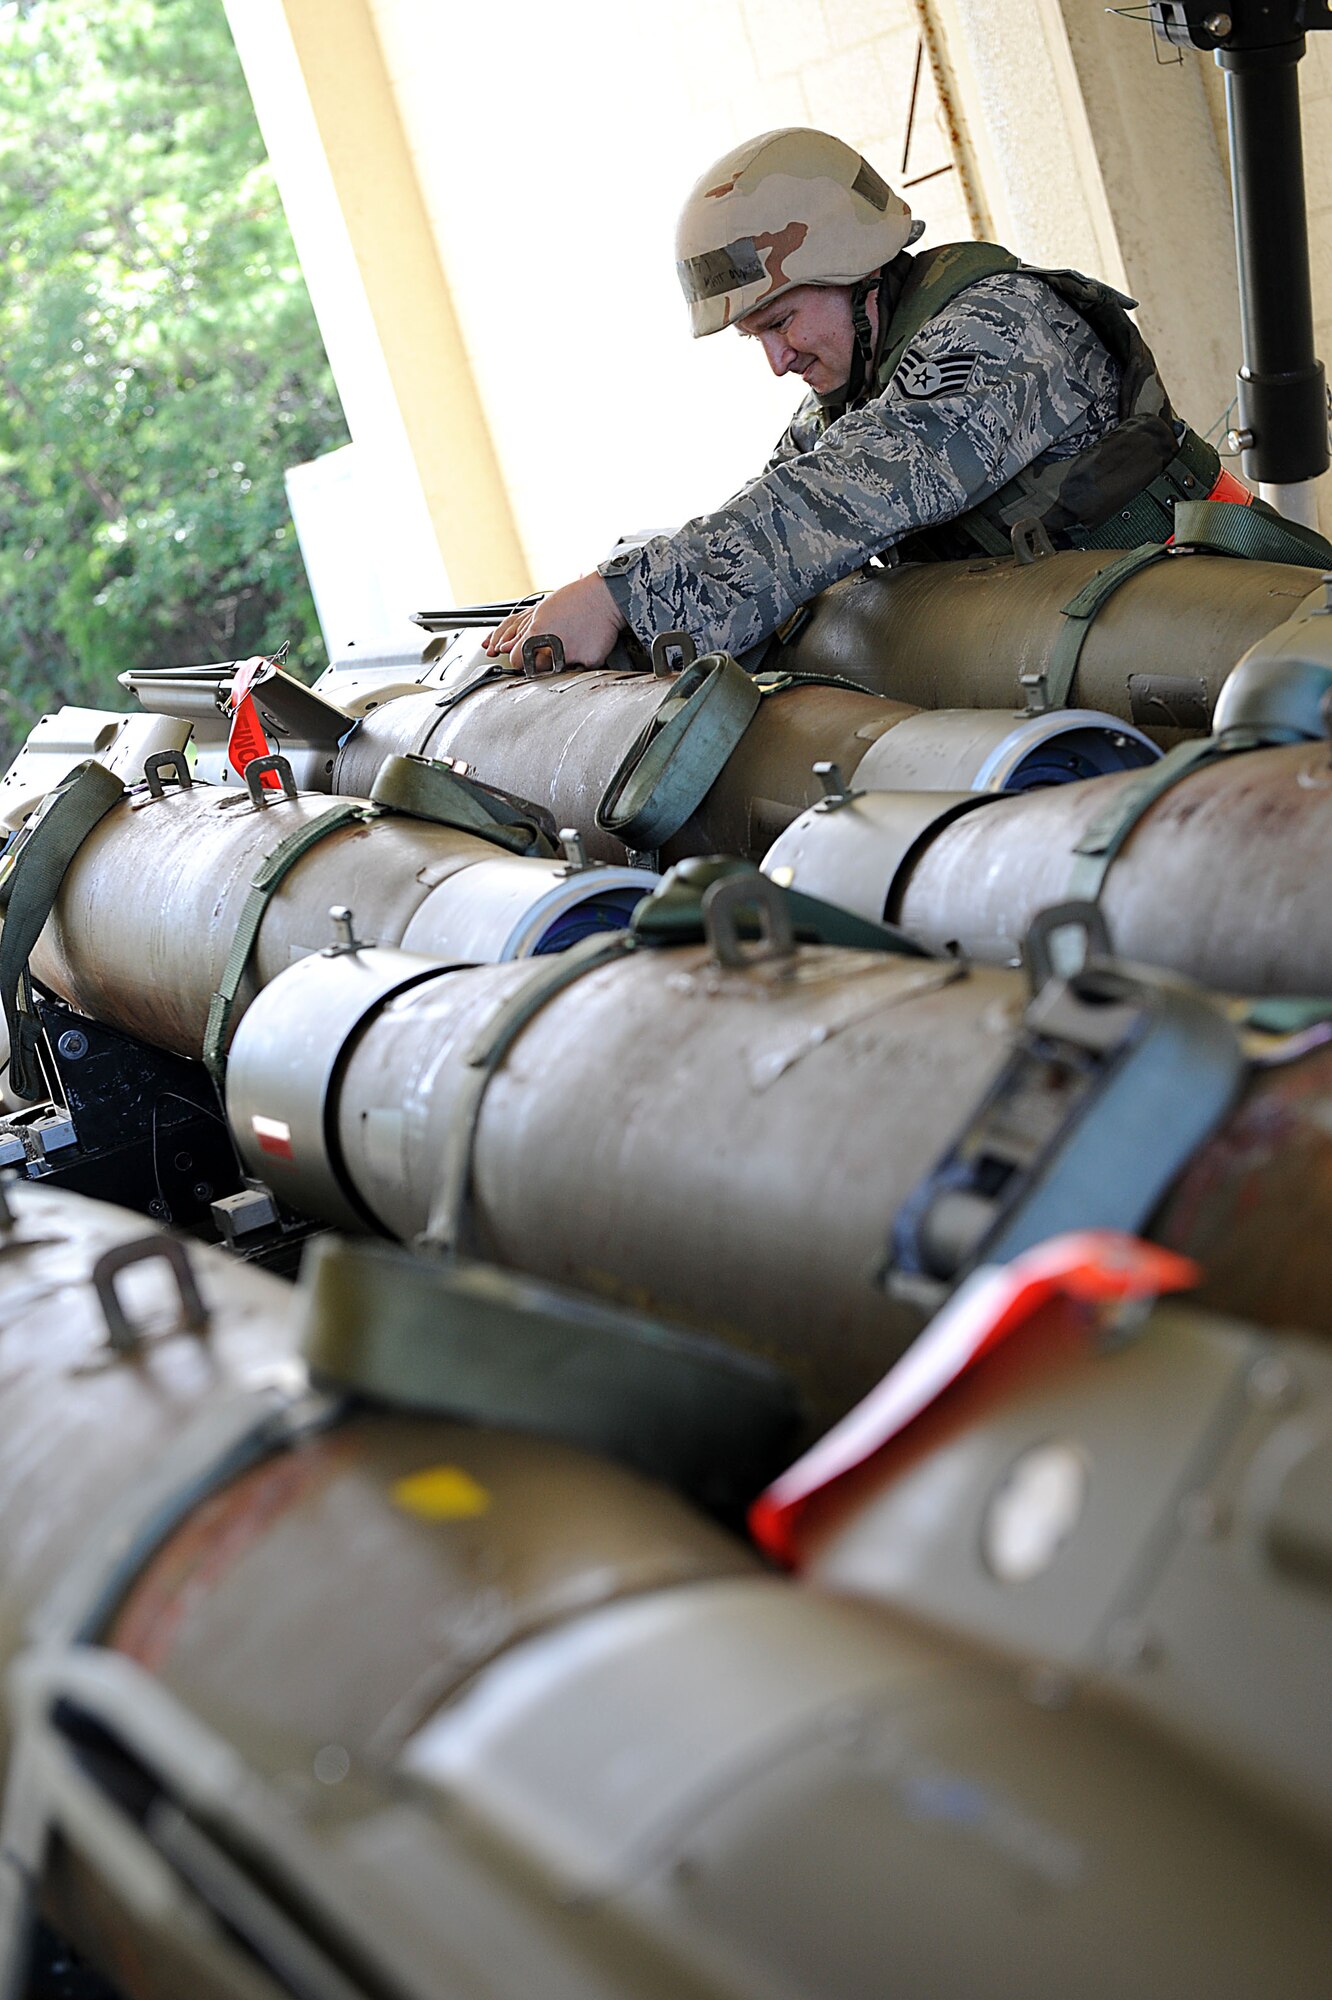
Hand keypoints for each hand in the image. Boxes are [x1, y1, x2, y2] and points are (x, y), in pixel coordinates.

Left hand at [484, 573, 625, 669]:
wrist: (604, 597)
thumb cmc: (573, 600)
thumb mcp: (541, 611)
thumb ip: (525, 634)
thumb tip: (507, 648)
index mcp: (536, 634)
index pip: (517, 661)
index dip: (520, 659)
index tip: (525, 656)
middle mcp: (552, 648)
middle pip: (537, 669)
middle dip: (542, 661)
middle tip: (554, 645)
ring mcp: (571, 656)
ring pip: (559, 671)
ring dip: (562, 661)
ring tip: (571, 641)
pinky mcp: (589, 662)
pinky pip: (581, 669)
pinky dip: (583, 659)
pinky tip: (586, 643)